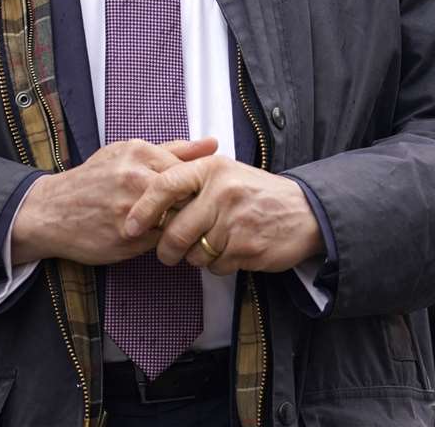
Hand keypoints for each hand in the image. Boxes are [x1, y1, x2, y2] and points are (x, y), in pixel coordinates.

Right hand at [10, 137, 216, 265]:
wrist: (49, 212)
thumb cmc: (93, 181)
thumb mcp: (128, 154)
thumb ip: (174, 150)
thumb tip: (213, 143)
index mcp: (140, 153)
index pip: (191, 170)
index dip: (197, 185)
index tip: (196, 191)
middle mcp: (135, 179)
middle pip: (188, 195)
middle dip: (192, 205)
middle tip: (189, 209)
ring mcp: (130, 210)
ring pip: (177, 219)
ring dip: (179, 223)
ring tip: (171, 222)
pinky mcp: (126, 240)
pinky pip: (161, 241)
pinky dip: (163, 240)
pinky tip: (153, 235)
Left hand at [126, 158, 323, 276]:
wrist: (305, 212)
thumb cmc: (258, 194)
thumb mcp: (226, 174)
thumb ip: (191, 180)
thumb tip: (146, 196)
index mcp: (213, 168)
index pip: (165, 186)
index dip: (143, 209)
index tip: (129, 227)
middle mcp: (222, 191)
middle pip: (174, 231)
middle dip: (167, 250)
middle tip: (169, 254)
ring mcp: (235, 220)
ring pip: (193, 253)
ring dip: (198, 257)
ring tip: (216, 244)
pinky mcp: (247, 246)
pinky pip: (215, 266)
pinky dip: (220, 264)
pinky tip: (235, 250)